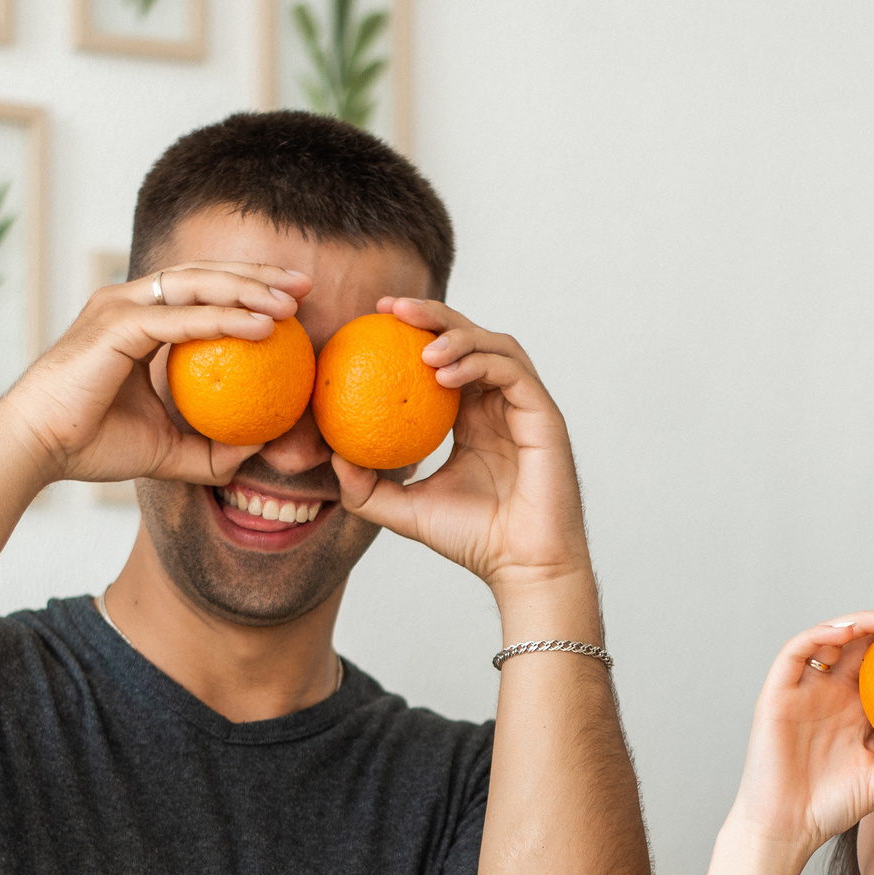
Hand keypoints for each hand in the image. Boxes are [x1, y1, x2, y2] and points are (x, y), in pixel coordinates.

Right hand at [0, 262, 313, 488]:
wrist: (39, 451)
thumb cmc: (94, 447)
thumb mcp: (169, 450)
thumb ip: (212, 448)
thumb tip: (260, 447)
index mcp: (138, 321)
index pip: (202, 292)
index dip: (248, 289)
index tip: (295, 302)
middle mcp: (127, 304)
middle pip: (204, 275)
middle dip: (258, 275)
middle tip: (305, 285)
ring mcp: (118, 308)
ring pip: (195, 285)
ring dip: (248, 289)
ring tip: (292, 303)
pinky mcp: (114, 326)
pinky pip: (180, 318)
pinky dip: (223, 319)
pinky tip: (263, 327)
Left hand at [328, 298, 588, 592]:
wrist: (521, 566)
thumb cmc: (472, 540)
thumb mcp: (404, 511)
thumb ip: (366, 487)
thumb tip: (329, 456)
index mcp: (472, 418)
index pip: (444, 358)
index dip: (413, 331)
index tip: (373, 319)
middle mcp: (500, 404)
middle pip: (470, 337)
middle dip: (432, 314)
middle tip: (391, 308)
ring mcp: (524, 407)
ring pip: (495, 344)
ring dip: (457, 335)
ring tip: (420, 346)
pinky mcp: (544, 415)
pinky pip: (511, 371)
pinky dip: (478, 363)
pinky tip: (443, 373)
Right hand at [722, 590, 873, 864]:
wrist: (785, 827)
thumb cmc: (830, 809)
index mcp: (858, 707)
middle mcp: (832, 690)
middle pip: (866, 638)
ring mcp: (804, 688)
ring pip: (833, 636)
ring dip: (863, 619)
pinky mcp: (778, 692)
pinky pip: (798, 651)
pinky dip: (822, 635)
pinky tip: (849, 631)